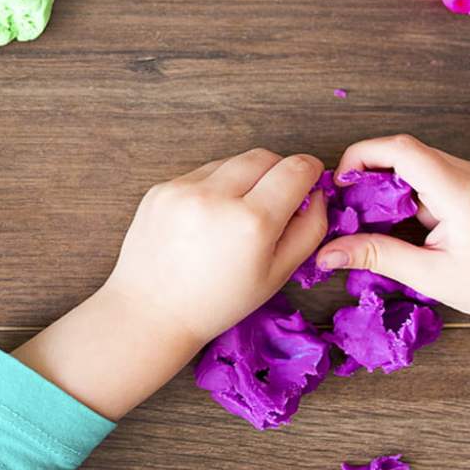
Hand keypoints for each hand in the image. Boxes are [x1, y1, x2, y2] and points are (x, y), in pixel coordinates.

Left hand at [105, 148, 327, 344]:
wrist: (152, 312)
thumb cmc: (218, 303)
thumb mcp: (278, 275)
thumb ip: (309, 229)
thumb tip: (318, 193)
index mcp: (252, 222)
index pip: (295, 168)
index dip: (309, 172)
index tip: (309, 182)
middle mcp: (217, 197)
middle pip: (265, 156)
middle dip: (278, 172)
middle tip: (275, 202)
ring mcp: (184, 189)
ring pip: (232, 161)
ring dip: (244, 179)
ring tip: (235, 217)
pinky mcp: (161, 189)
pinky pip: (202, 173)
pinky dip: (214, 188)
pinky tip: (207, 221)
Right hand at [315, 135, 469, 364]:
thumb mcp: (429, 275)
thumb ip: (375, 256)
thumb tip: (325, 254)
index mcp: (461, 191)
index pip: (402, 149)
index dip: (362, 156)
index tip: (339, 185)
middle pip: (406, 151)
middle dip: (369, 172)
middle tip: (347, 206)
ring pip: (417, 163)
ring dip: (388, 184)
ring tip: (368, 219)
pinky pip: (432, 176)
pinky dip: (407, 192)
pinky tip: (397, 222)